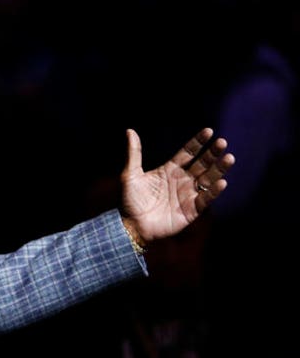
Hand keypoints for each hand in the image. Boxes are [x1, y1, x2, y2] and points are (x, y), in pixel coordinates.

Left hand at [120, 127, 234, 243]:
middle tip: (222, 143)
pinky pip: (206, 199)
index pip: (188, 152)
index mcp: (170, 169)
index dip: (198, 142)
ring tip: (229, 158)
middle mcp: (182, 180)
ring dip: (219, 169)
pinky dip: (214, 191)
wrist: (131, 226)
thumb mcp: (130, 175)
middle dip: (212, 153)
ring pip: (208, 179)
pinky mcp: (192, 210)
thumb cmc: (129, 201)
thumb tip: (129, 130)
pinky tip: (222, 182)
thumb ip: (134, 153)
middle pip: (202, 163)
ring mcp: (188, 194)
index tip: (209, 131)